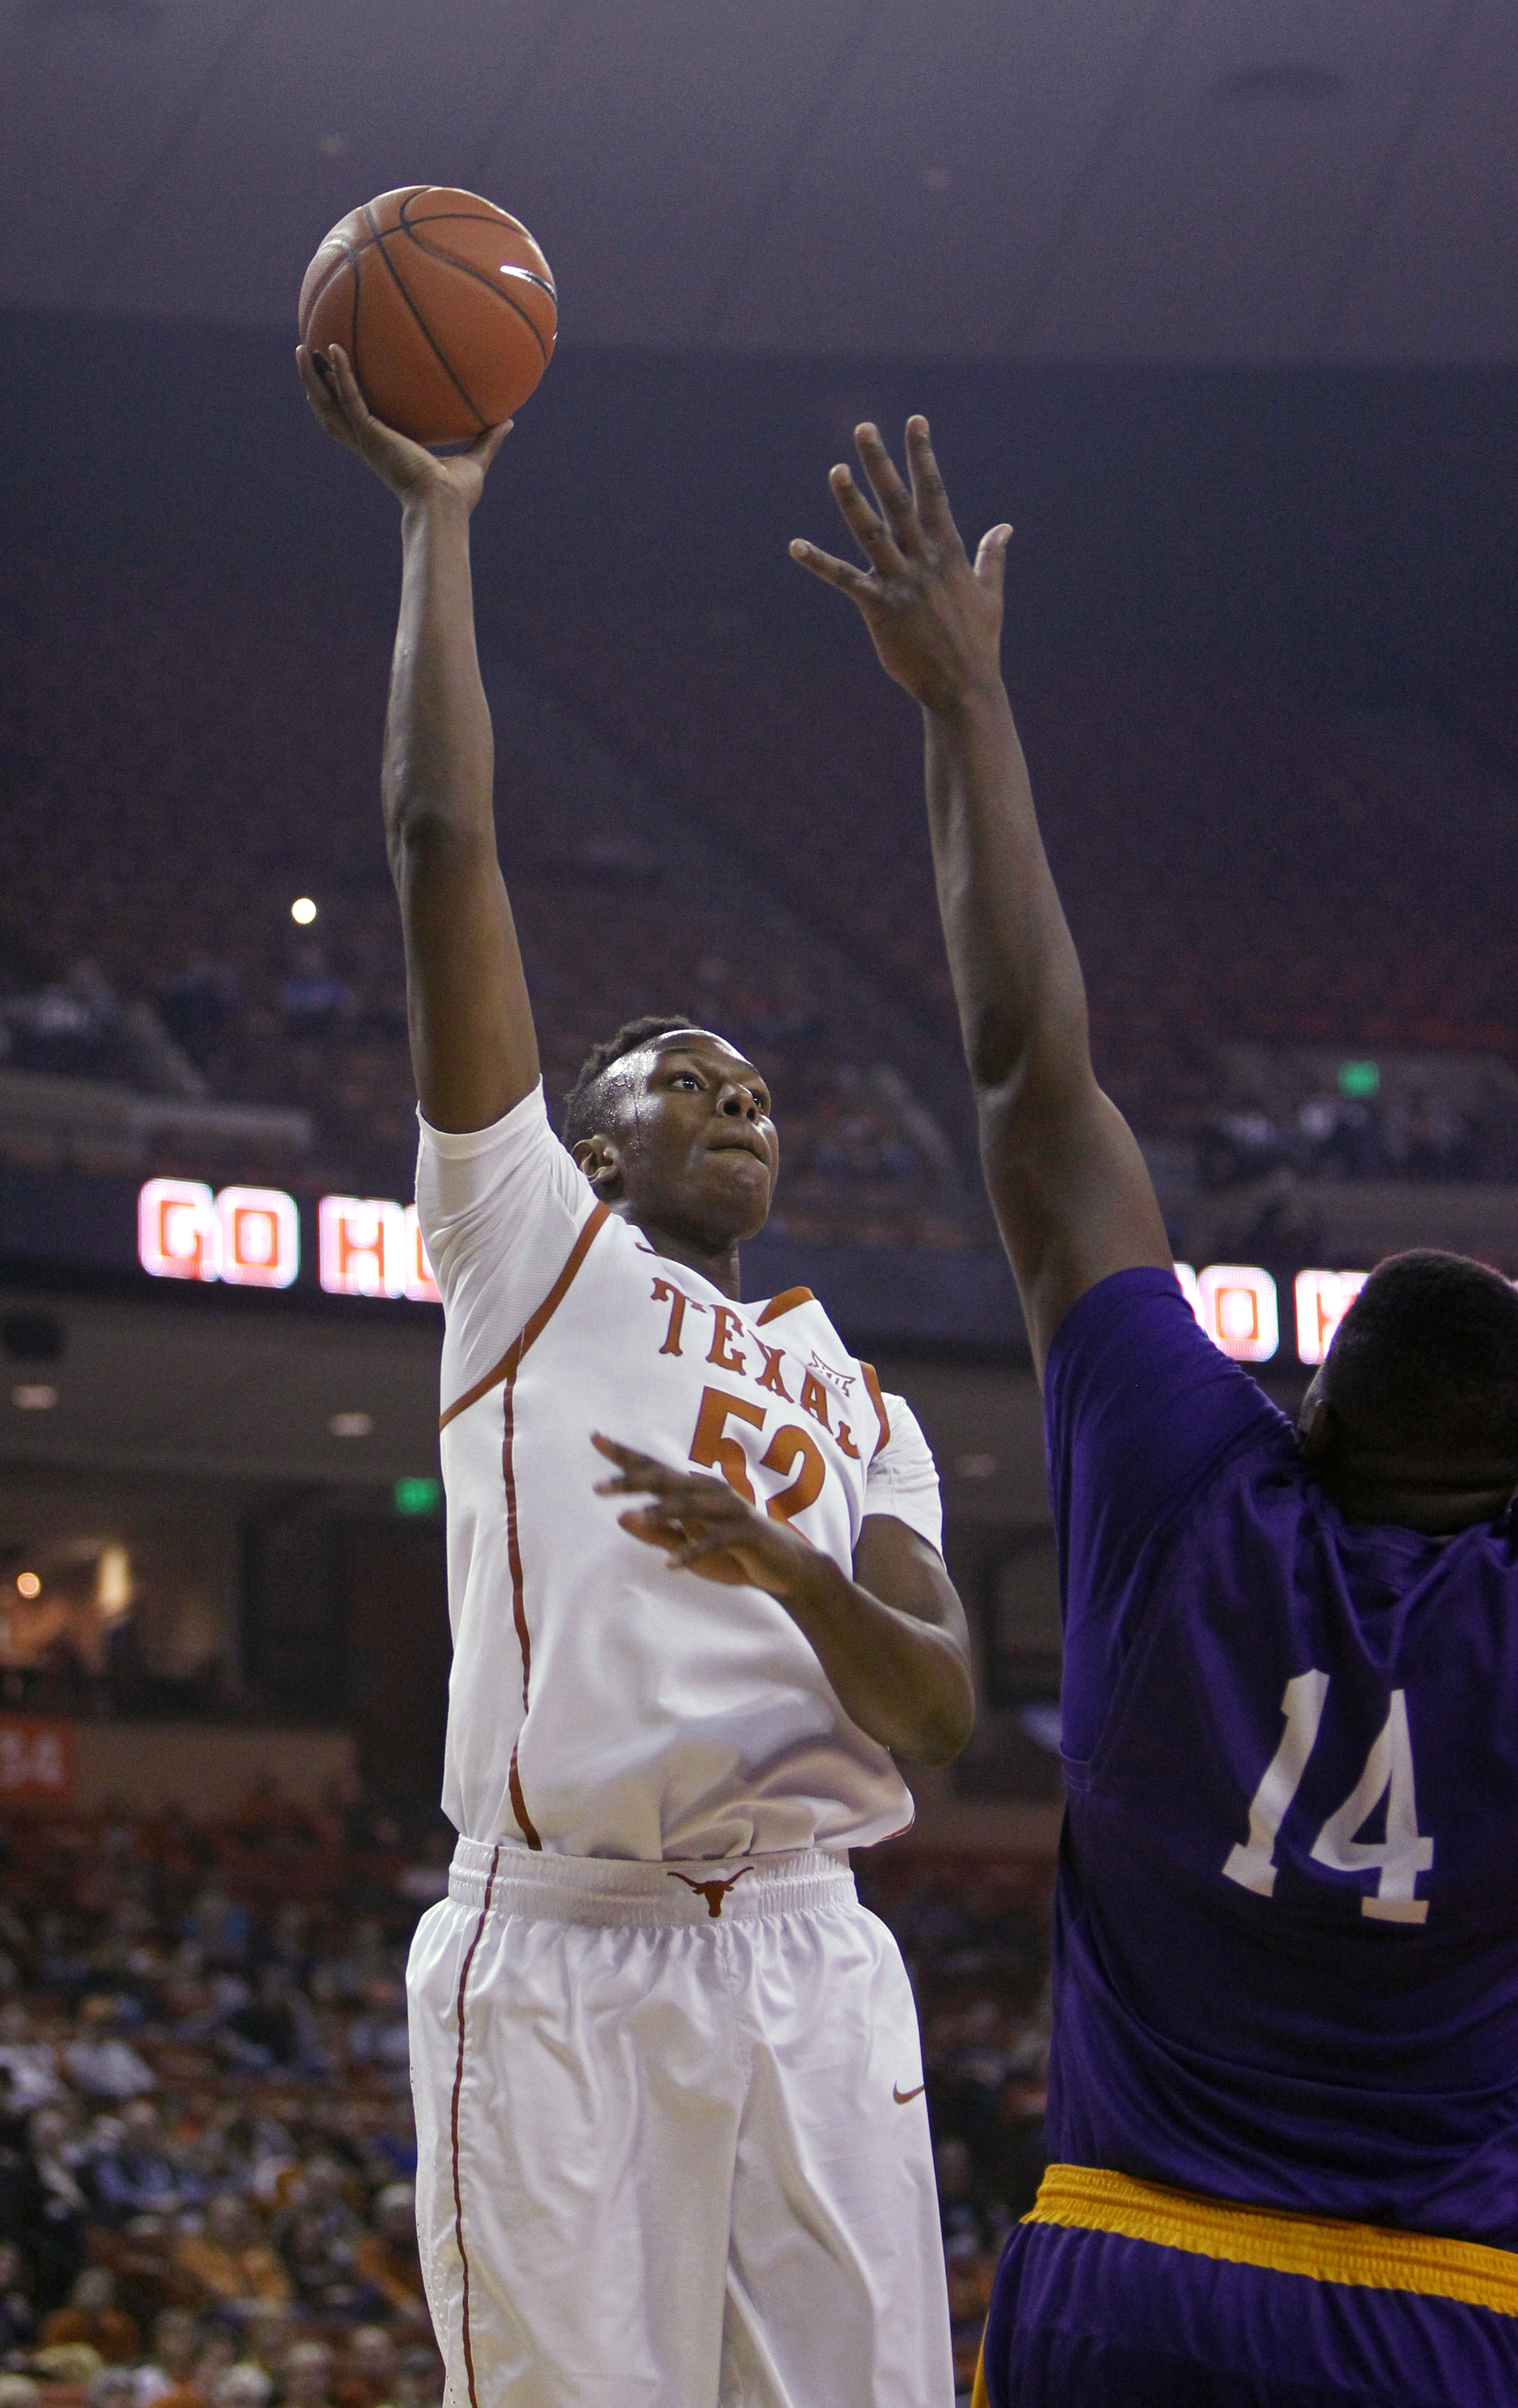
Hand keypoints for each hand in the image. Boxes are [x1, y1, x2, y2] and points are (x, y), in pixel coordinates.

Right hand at [296, 342, 509, 512]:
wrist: (444, 507)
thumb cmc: (456, 496)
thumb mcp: (474, 461)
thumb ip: (487, 440)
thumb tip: (509, 422)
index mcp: (383, 452)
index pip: (355, 426)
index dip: (342, 405)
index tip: (336, 384)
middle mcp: (368, 446)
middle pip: (329, 413)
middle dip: (315, 387)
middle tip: (307, 359)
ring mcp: (366, 440)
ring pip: (327, 405)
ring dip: (312, 377)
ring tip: (302, 349)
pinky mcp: (371, 434)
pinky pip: (350, 397)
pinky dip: (341, 372)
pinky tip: (333, 348)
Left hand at [591, 1433, 810, 1594]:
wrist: (782, 1567)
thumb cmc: (730, 1553)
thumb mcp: (686, 1544)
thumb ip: (656, 1532)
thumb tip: (620, 1518)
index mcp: (693, 1490)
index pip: (653, 1468)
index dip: (624, 1454)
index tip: (595, 1437)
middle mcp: (709, 1491)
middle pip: (666, 1481)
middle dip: (632, 1481)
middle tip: (598, 1487)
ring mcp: (729, 1509)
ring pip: (690, 1506)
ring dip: (661, 1512)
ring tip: (631, 1517)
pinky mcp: (745, 1532)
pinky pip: (715, 1540)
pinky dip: (693, 1551)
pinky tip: (670, 1564)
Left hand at [790, 417, 1011, 716]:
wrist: (964, 688)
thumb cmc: (978, 643)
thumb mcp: (990, 594)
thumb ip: (992, 557)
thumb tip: (1004, 527)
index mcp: (950, 552)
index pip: (933, 493)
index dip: (922, 456)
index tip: (915, 422)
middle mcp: (924, 560)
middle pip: (899, 502)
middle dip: (881, 463)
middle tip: (864, 428)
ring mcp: (902, 583)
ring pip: (872, 533)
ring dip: (851, 501)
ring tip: (835, 470)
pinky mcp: (880, 609)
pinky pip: (845, 580)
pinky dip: (819, 562)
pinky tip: (796, 546)